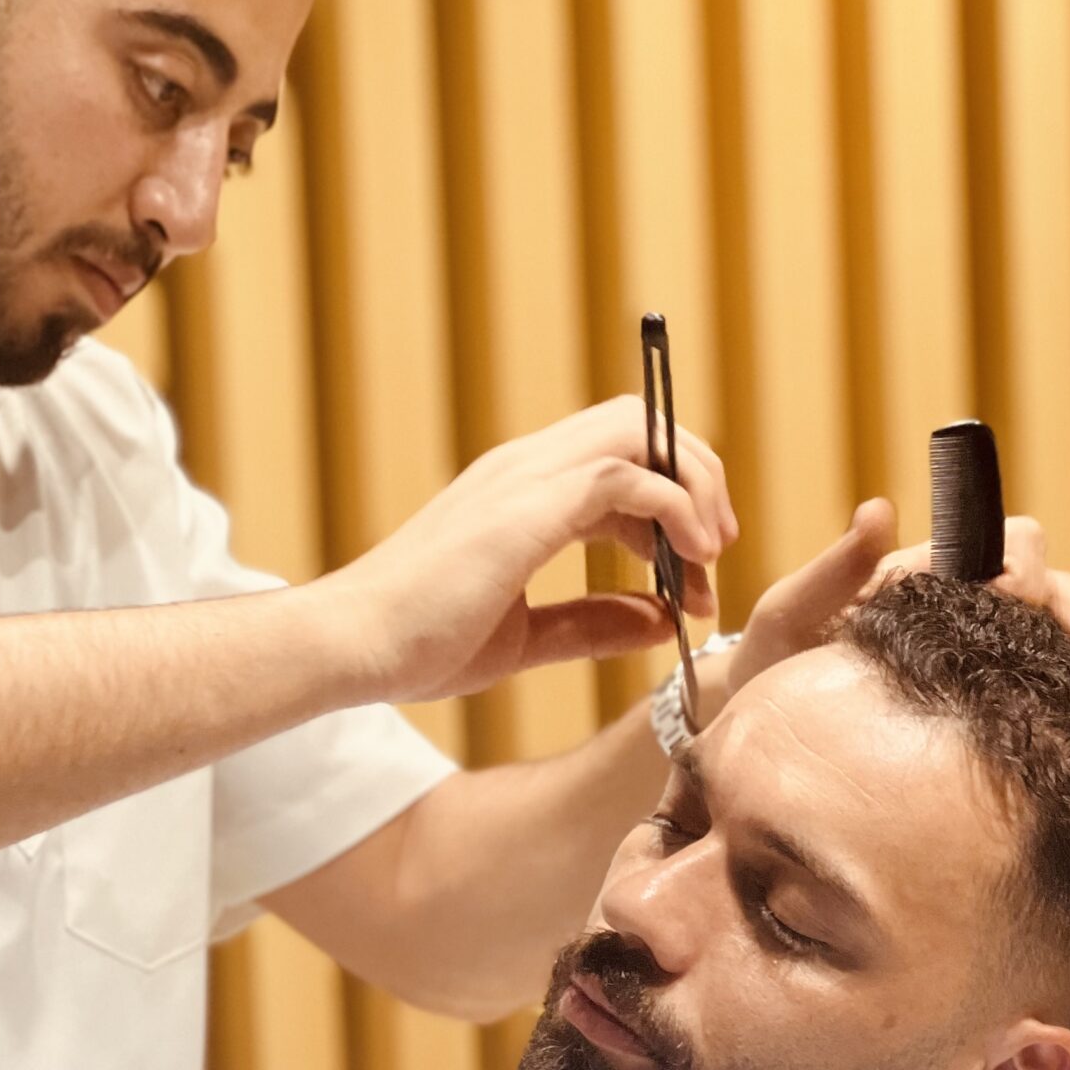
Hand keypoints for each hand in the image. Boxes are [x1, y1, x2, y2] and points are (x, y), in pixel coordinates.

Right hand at [332, 397, 735, 704]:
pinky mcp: (528, 504)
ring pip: (641, 431)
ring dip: (694, 485)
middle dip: (696, 475)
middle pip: (639, 423)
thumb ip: (594, 623)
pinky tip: (689, 561)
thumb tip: (663, 621)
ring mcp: (524, 477)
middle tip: (716, 551)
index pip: (619, 455)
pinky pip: (629, 474)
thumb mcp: (526, 638)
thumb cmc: (417, 645)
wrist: (353, 646)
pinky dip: (676, 507)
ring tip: (711, 554)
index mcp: (518, 491)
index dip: (672, 501)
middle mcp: (524, 467)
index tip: (694, 568)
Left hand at [704, 502, 1069, 716]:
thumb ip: (835, 568)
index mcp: (932, 575)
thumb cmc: (771, 663)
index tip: (1015, 596)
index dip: (1019, 567)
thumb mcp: (790, 614)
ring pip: (1064, 638)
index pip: (1005, 545)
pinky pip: (1047, 688)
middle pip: (1055, 590)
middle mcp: (968, 607)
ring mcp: (981, 654)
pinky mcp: (984, 702)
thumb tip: (882, 508)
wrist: (758, 726)